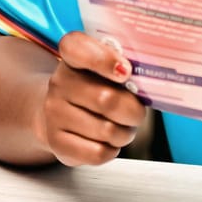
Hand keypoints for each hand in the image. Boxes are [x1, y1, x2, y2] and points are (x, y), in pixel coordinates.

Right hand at [35, 31, 147, 167]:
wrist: (57, 114)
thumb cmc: (95, 88)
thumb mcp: (105, 69)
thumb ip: (123, 68)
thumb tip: (148, 85)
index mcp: (72, 55)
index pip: (78, 48)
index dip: (104, 59)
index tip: (126, 71)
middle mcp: (58, 82)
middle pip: (107, 100)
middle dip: (133, 111)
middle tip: (137, 113)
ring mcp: (53, 113)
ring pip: (107, 130)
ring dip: (125, 133)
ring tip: (122, 127)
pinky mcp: (56, 143)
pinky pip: (98, 153)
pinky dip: (111, 150)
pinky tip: (107, 142)